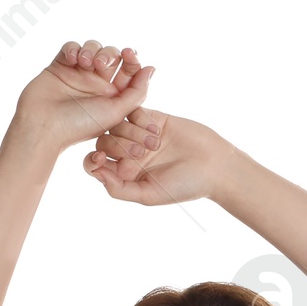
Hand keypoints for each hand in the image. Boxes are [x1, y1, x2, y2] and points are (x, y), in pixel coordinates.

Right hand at [12, 39, 154, 154]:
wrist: (43, 127)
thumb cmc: (79, 126)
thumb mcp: (115, 113)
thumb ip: (136, 92)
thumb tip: (151, 69)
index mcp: (111, 96)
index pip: (128, 69)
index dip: (132, 58)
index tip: (129, 54)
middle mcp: (96, 84)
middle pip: (111, 54)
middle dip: (109, 53)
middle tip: (101, 65)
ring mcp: (77, 74)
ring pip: (92, 47)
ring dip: (92, 50)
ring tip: (85, 63)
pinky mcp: (60, 66)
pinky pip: (70, 46)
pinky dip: (73, 49)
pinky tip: (71, 60)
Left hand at [83, 105, 228, 207]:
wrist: (214, 165)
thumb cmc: (184, 186)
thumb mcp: (149, 195)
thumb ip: (120, 189)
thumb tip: (97, 174)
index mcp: (124, 177)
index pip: (95, 164)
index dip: (92, 161)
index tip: (100, 159)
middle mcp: (128, 155)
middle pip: (104, 141)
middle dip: (118, 146)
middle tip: (143, 153)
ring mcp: (139, 135)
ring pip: (117, 124)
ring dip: (132, 132)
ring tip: (156, 142)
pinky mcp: (153, 117)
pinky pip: (134, 110)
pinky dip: (141, 118)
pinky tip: (156, 128)